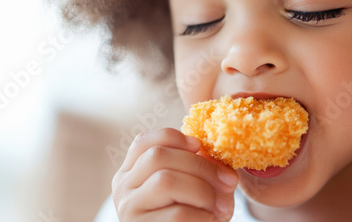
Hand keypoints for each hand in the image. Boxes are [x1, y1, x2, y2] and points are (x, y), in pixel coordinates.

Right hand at [112, 128, 238, 221]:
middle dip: (201, 165)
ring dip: (202, 191)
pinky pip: (177, 213)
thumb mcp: (191, 187)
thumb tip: (221, 167)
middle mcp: (123, 187)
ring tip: (219, 206)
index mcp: (131, 171)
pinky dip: (202, 215)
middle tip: (228, 181)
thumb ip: (198, 169)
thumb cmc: (190, 217)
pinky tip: (210, 221)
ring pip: (165, 180)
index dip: (175, 138)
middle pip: (158, 156)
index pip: (145, 142)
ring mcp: (129, 209)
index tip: (200, 146)